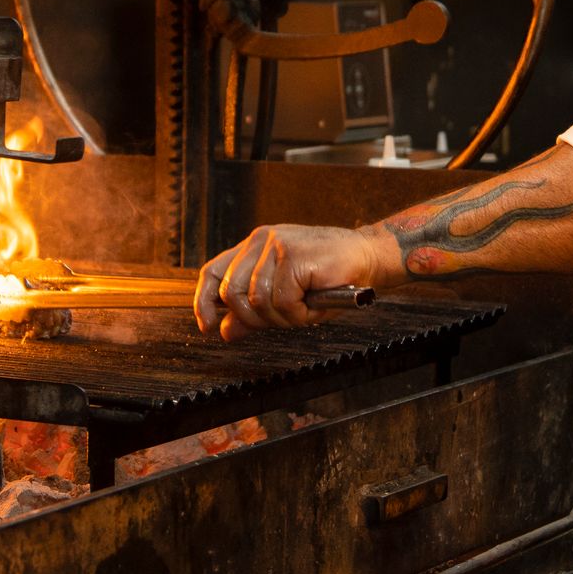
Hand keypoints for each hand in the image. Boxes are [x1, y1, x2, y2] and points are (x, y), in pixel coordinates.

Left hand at [194, 223, 392, 340]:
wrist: (368, 257)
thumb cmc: (329, 278)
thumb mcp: (286, 298)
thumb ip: (254, 311)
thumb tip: (225, 332)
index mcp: (254, 246)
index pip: (213, 271)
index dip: (204, 301)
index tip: (208, 326)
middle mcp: (260, 241)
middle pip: (231, 293)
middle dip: (255, 319)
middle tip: (286, 319)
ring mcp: (275, 246)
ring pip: (257, 301)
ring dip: (283, 317)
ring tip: (306, 309)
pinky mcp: (292, 256)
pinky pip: (282, 302)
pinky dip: (300, 313)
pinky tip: (316, 303)